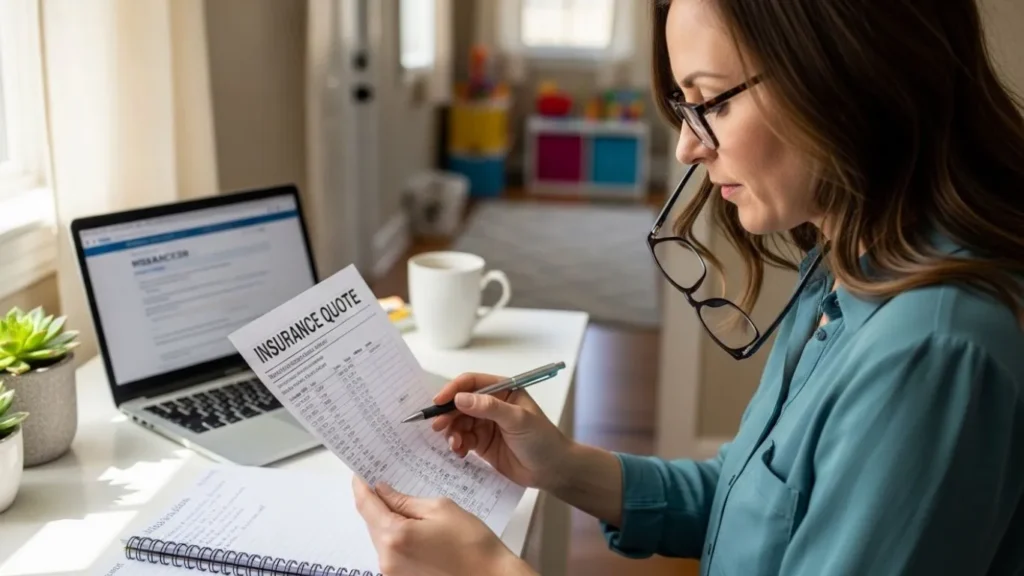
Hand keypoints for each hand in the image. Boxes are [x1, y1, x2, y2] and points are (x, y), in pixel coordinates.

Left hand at [352, 476, 532, 575]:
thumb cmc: (472, 545)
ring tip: (403, 504)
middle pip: (370, 522)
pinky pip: (391, 552)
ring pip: (380, 537)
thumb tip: (383, 491)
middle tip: (383, 482)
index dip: (361, 485)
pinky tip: (413, 528)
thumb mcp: (440, 509)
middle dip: (375, 502)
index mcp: (395, 536)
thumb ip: (406, 500)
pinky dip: (396, 536)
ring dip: (386, 520)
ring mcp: (392, 573)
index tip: (360, 472)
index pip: (366, 504)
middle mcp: (387, 558)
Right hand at [430, 372, 572, 489]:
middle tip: (438, 426)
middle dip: (448, 414)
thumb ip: (489, 408)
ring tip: (455, 445)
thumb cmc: (542, 440)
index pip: (472, 383)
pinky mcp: (482, 443)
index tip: (439, 401)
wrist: (552, 471)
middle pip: (460, 403)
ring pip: (459, 423)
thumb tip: (460, 398)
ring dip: (452, 432)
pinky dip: (457, 444)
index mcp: (503, 390)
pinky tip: (460, 452)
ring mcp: (486, 424)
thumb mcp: (518, 420)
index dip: (453, 390)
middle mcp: (492, 405)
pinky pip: (462, 439)